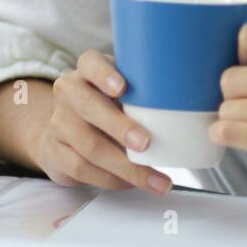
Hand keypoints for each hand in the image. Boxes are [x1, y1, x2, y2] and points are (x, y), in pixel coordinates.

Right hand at [30, 50, 171, 194]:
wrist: (64, 132)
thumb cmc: (107, 106)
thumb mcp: (121, 91)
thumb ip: (144, 91)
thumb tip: (192, 105)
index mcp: (87, 71)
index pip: (90, 63)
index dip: (104, 74)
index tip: (122, 87)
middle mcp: (69, 92)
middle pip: (90, 107)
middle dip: (119, 127)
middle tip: (146, 143)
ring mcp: (59, 123)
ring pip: (89, 146)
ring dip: (125, 166)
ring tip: (155, 179)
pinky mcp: (54, 152)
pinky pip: (83, 169)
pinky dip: (111, 179)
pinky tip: (132, 183)